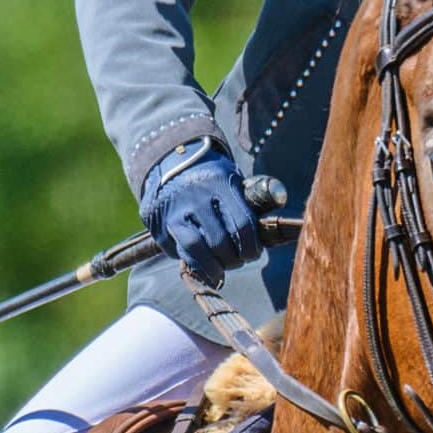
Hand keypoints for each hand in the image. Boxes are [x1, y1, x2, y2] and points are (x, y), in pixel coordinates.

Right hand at [139, 147, 265, 289]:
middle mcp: (194, 197)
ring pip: (193, 248)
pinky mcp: (156, 221)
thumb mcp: (235, 180)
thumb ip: (254, 201)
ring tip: (219, 272)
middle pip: (218, 241)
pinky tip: (199, 260)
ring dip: (210, 267)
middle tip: (236, 262)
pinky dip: (189, 260)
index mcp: (220, 184)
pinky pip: (173, 250)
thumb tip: (276, 223)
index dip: (251, 248)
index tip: (253, 254)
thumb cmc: (213, 178)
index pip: (242, 225)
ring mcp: (172, 210)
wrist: (172, 161)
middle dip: (232, 260)